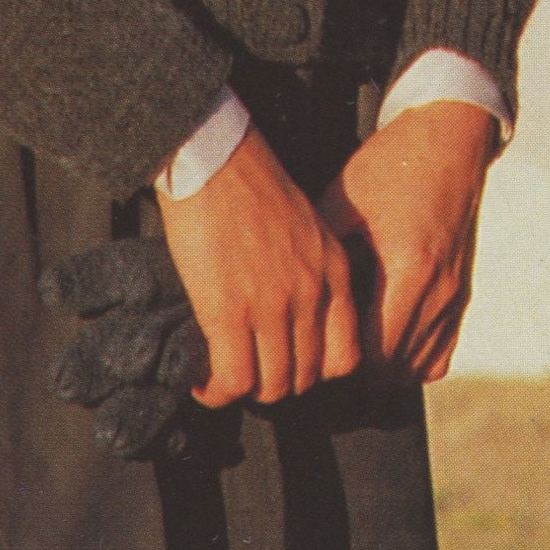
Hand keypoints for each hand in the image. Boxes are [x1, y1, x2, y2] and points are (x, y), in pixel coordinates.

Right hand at [161, 124, 359, 406]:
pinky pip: (233, 378)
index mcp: (333, 273)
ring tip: (223, 381)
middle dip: (277, 386)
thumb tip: (290, 310)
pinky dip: (217, 391)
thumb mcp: (306, 227)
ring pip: (273, 385)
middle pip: (308, 377)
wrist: (215, 158)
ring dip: (246, 391)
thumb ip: (310, 270)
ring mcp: (273, 306)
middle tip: (250, 375)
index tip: (290, 366)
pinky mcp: (229, 312)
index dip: (316, 373)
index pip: (346, 355)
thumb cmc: (250, 184)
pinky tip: (203, 382)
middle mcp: (311, 295)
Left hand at [321, 103, 495, 382]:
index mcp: (407, 269)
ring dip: (380, 367)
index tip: (308, 344)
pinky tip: (382, 341)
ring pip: (415, 368)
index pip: (371, 350)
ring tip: (346, 347)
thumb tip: (282, 292)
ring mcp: (453, 297)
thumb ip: (319, 251)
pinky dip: (410, 359)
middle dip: (353, 368)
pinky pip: (438, 356)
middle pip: (391, 368)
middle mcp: (437, 291)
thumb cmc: (393, 165)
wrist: (449, 141)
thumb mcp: (344, 201)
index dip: (334, 358)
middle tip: (319, 350)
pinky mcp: (461, 295)